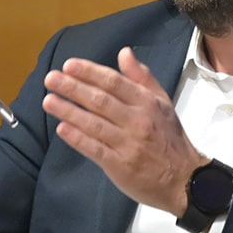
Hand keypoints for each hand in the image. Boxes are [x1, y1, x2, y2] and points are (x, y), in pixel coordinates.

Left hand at [42, 46, 205, 215]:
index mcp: (147, 103)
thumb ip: (142, 77)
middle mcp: (137, 121)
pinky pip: (94, 149)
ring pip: (93, 124)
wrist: (184, 180)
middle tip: (51, 78)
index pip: (114, 82)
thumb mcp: (162, 103)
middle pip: (100, 100)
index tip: (68, 65)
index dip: (90, 72)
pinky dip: (77, 138)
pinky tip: (61, 128)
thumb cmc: (169, 139)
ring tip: (48, 101)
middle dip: (72, 88)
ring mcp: (128, 144)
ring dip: (68, 111)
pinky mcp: (120, 166)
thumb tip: (124, 53)